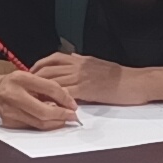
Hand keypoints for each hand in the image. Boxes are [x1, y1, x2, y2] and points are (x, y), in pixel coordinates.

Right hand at [0, 65, 81, 129]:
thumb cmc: (10, 83)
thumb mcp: (28, 76)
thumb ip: (46, 85)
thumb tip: (65, 97)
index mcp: (20, 79)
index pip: (49, 88)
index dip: (65, 98)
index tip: (73, 103)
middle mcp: (15, 96)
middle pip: (44, 111)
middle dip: (62, 115)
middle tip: (73, 116)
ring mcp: (11, 112)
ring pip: (39, 123)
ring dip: (56, 123)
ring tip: (65, 119)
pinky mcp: (10, 123)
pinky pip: (33, 127)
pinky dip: (45, 125)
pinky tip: (52, 122)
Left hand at [32, 51, 146, 104]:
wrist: (135, 82)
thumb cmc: (121, 76)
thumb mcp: (99, 63)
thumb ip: (84, 61)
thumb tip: (74, 57)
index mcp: (81, 59)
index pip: (54, 58)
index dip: (39, 65)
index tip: (31, 73)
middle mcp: (78, 66)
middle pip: (48, 69)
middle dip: (34, 78)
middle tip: (26, 88)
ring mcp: (81, 77)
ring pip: (53, 81)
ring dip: (41, 90)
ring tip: (32, 98)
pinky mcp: (86, 90)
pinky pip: (64, 93)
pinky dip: (54, 99)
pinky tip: (48, 105)